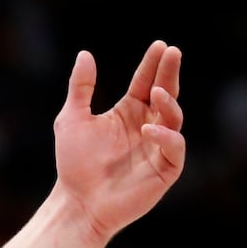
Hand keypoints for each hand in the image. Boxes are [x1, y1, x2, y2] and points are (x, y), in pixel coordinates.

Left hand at [51, 41, 184, 241]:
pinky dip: (165, 137)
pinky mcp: (165, 169)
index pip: (146, 83)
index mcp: (129, 113)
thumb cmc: (74, 163)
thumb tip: (85, 53)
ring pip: (174, 118)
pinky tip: (149, 129)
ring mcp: (158, 147)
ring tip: (157, 91)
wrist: (77, 202)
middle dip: (170, 73)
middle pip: (165, 94)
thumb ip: (80, 88)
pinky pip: (174, 148)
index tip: (160, 45)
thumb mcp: (72, 119)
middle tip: (173, 52)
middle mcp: (147, 126)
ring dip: (168, 103)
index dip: (153, 64)